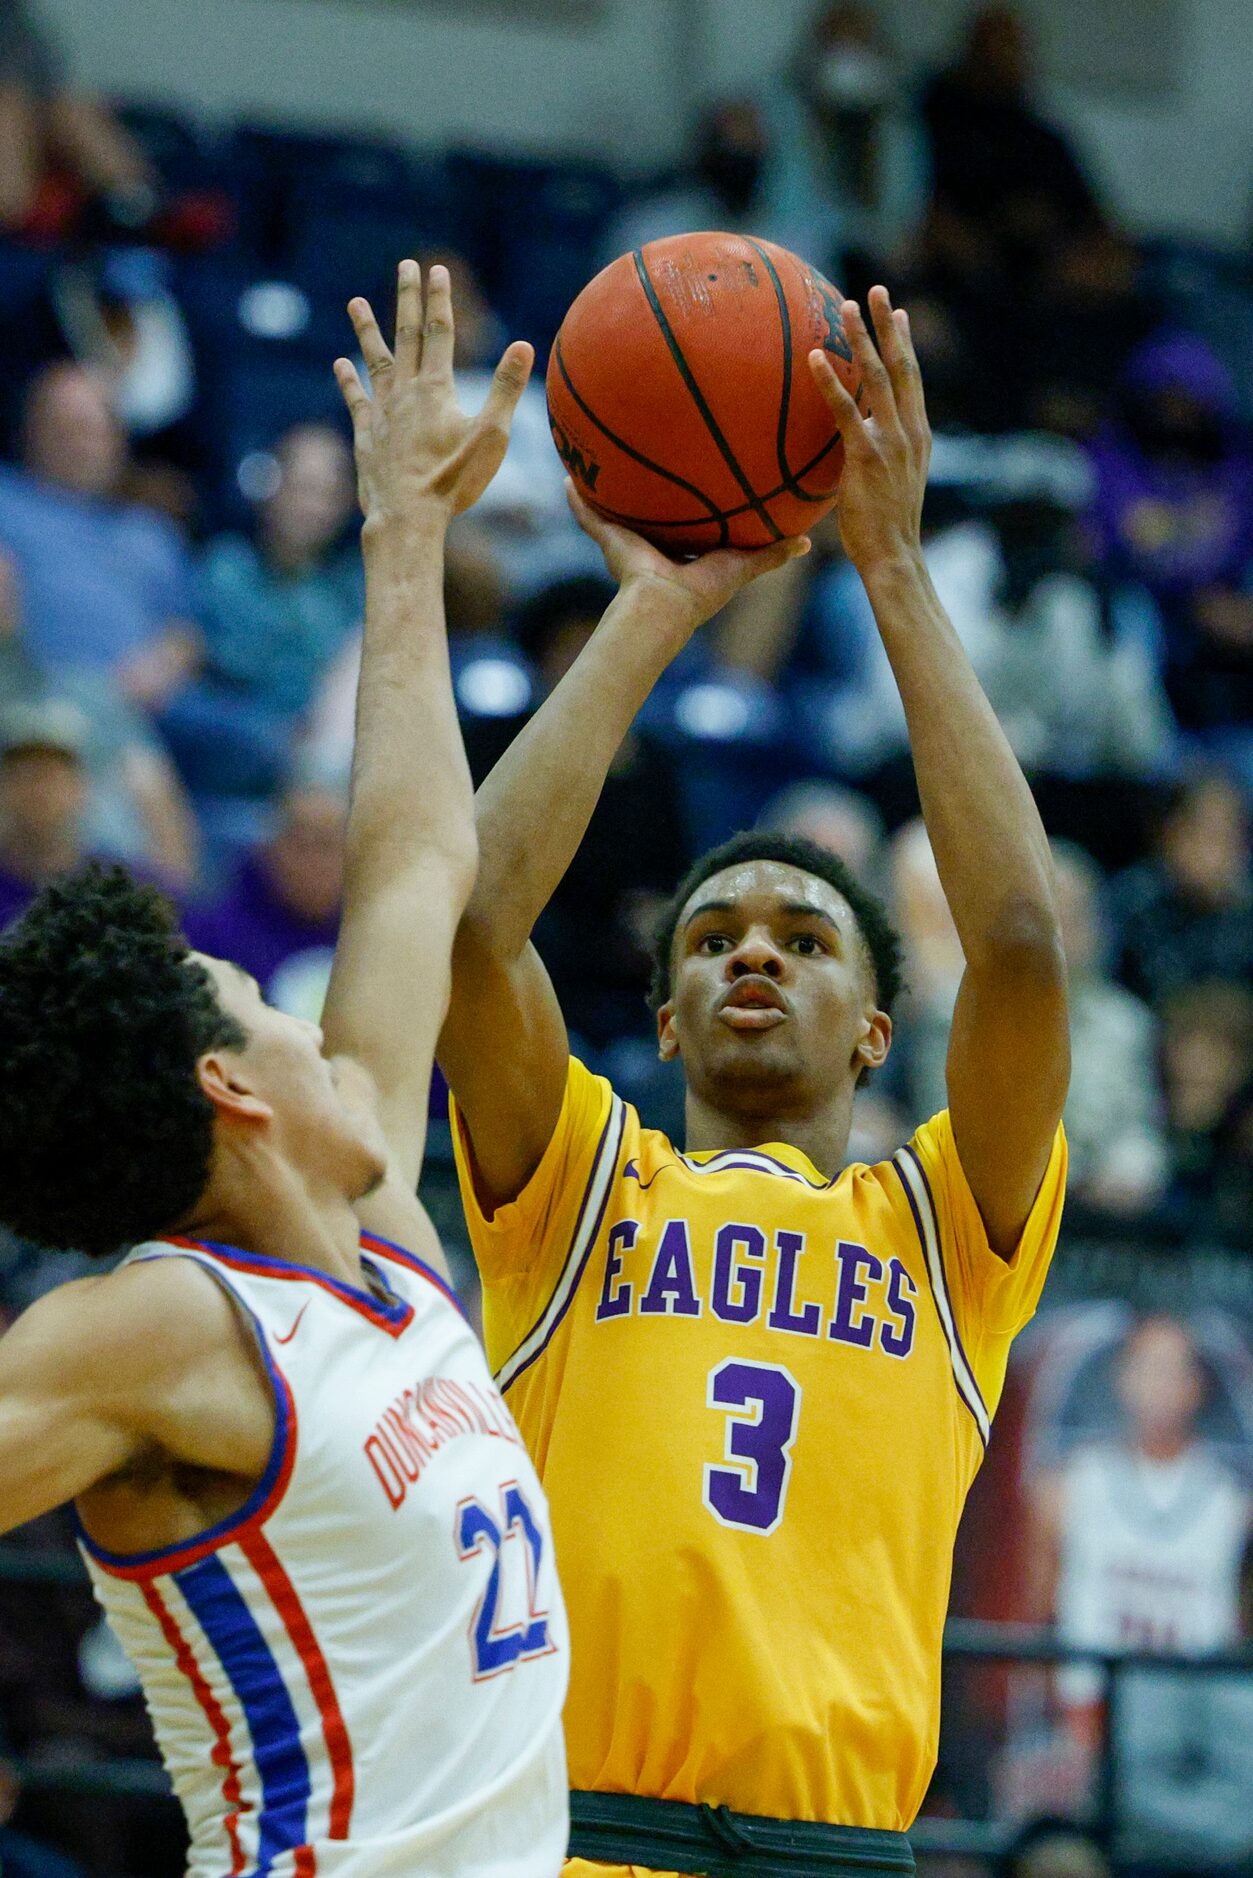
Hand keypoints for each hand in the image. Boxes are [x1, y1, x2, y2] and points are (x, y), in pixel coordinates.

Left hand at [335, 260, 533, 528]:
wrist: (407, 515)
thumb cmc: (453, 480)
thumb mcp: (491, 436)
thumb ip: (506, 389)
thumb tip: (525, 346)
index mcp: (437, 389)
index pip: (439, 332)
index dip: (439, 299)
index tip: (436, 270)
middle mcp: (406, 392)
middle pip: (407, 336)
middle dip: (407, 299)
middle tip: (405, 267)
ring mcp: (382, 412)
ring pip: (375, 360)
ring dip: (366, 330)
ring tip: (356, 303)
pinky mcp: (366, 435)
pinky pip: (356, 399)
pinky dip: (348, 380)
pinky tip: (340, 364)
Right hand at [566, 481, 808, 635]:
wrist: (665, 603)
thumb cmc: (705, 590)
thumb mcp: (744, 564)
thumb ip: (772, 553)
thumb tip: (808, 543)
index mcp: (682, 554)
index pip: (687, 524)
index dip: (689, 505)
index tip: (694, 481)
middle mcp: (653, 548)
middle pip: (648, 514)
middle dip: (645, 493)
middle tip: (646, 460)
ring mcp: (627, 543)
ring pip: (615, 512)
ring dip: (606, 491)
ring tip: (598, 460)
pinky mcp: (608, 539)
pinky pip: (588, 515)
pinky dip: (577, 500)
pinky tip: (568, 477)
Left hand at [808, 285, 930, 576]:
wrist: (893, 556)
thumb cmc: (884, 529)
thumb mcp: (890, 484)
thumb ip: (879, 456)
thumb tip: (856, 443)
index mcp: (918, 436)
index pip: (913, 380)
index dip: (905, 344)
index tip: (898, 312)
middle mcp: (910, 431)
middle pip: (901, 366)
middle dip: (889, 325)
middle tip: (875, 290)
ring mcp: (891, 441)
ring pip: (878, 378)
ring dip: (861, 339)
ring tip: (845, 307)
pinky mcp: (866, 455)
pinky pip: (845, 410)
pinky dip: (831, 381)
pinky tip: (814, 357)